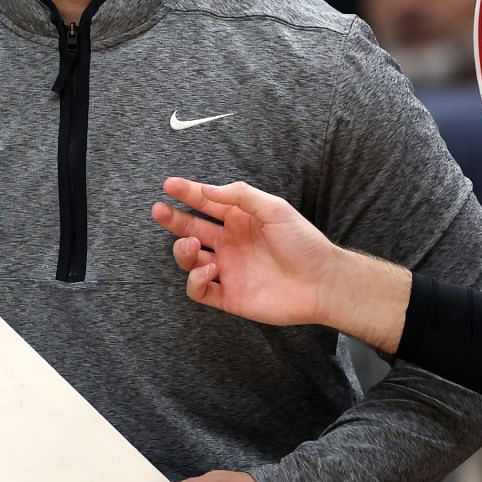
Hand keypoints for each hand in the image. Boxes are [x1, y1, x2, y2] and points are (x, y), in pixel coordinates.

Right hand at [152, 178, 345, 328]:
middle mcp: (230, 243)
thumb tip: (207, 189)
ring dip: (183, 251)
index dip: (187, 194)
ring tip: (191, 245)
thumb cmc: (303, 242)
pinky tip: (208, 269)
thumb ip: (240, 196)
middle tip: (158, 210)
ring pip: (190, 260)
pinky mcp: (229, 296)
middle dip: (173, 220)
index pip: (206, 204)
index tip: (169, 185)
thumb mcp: (274, 208)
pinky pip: (200, 290)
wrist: (323, 282)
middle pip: (191, 229)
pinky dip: (195, 280)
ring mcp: (228, 270)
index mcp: (240, 220)